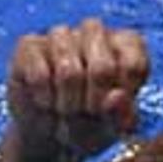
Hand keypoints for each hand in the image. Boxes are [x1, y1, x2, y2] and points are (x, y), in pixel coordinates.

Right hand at [1, 20, 149, 161]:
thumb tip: (116, 96)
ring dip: (67, 104)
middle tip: (86, 116)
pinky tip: (46, 102)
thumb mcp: (114, 127)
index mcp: (129, 43)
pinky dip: (44, 99)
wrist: (49, 130)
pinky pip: (39, 74)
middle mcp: (96, 31)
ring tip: (66, 111)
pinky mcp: (29, 45)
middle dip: (93, 105)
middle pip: (102, 69)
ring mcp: (61, 35)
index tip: (110, 112)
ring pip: (69, 72)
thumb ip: (123, 114)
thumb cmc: (93, 121)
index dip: (120, 100)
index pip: (133, 67)